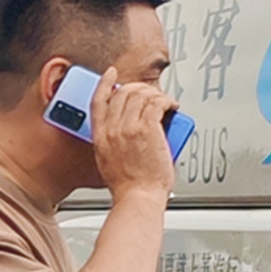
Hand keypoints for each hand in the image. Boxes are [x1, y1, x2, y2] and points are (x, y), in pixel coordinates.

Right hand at [91, 70, 180, 198]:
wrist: (138, 196)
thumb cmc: (127, 186)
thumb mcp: (107, 161)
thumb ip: (112, 142)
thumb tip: (126, 132)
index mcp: (100, 136)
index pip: (98, 101)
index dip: (105, 83)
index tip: (111, 75)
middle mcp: (112, 129)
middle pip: (122, 93)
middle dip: (139, 88)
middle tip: (151, 94)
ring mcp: (129, 128)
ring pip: (141, 95)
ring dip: (156, 95)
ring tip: (165, 103)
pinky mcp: (147, 129)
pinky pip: (157, 103)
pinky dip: (167, 101)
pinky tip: (172, 107)